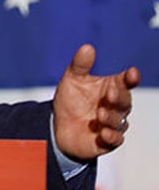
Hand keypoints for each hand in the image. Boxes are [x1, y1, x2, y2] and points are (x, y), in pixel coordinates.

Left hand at [52, 44, 140, 160]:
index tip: (132, 73)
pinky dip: (112, 137)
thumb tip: (87, 48)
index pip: (125, 82)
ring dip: (111, 118)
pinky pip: (115, 140)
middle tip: (110, 94)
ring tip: (100, 114)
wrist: (58, 127)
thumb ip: (80, 65)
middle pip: (125, 101)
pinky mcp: (107, 141)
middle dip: (120, 97)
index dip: (130, 78)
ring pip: (120, 121)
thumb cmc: (70, 101)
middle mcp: (115, 106)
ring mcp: (112, 124)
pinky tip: (104, 133)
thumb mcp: (72, 80)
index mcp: (110, 88)